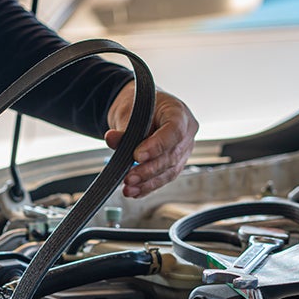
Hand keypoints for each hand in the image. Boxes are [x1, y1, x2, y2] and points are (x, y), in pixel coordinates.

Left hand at [105, 81, 197, 197]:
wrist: (143, 110)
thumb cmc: (141, 106)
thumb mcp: (130, 112)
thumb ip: (124, 128)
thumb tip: (111, 139)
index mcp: (179, 113)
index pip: (173, 131)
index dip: (156, 146)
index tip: (137, 156)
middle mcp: (186, 133)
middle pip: (171, 156)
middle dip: (148, 170)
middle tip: (129, 178)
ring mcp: (183, 151)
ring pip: (169, 171)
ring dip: (148, 182)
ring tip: (129, 188)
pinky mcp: (175, 164)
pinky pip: (164, 178)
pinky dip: (148, 186)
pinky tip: (135, 192)